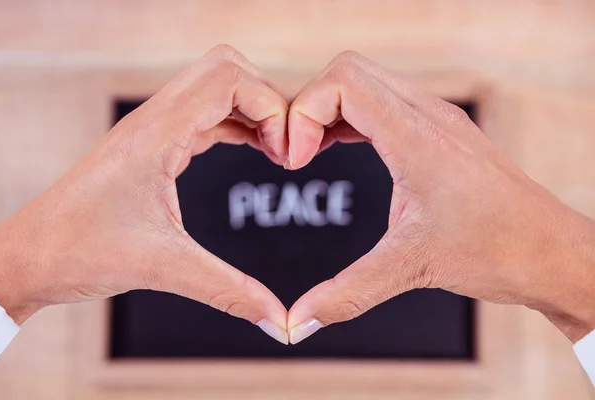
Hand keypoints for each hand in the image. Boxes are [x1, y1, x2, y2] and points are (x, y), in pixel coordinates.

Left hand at [0, 45, 290, 343]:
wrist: (29, 256)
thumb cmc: (79, 252)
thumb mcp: (164, 269)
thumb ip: (229, 292)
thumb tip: (279, 321)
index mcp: (156, 135)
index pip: (229, 79)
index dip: (272, 108)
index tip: (288, 156)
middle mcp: (154, 120)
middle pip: (227, 69)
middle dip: (268, 102)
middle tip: (285, 150)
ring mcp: (152, 128)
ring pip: (216, 87)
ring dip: (253, 112)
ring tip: (276, 153)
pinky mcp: (152, 143)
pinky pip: (205, 114)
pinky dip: (237, 124)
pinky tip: (253, 150)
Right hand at [286, 51, 594, 343]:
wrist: (553, 252)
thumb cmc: (498, 251)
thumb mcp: (411, 268)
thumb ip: (346, 295)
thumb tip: (298, 323)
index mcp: (417, 137)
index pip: (341, 83)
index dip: (303, 114)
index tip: (294, 162)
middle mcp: (428, 115)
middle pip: (347, 71)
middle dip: (308, 106)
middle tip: (295, 155)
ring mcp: (436, 119)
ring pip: (364, 81)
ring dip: (328, 109)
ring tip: (310, 153)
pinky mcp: (439, 131)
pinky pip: (382, 101)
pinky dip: (350, 117)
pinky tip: (339, 147)